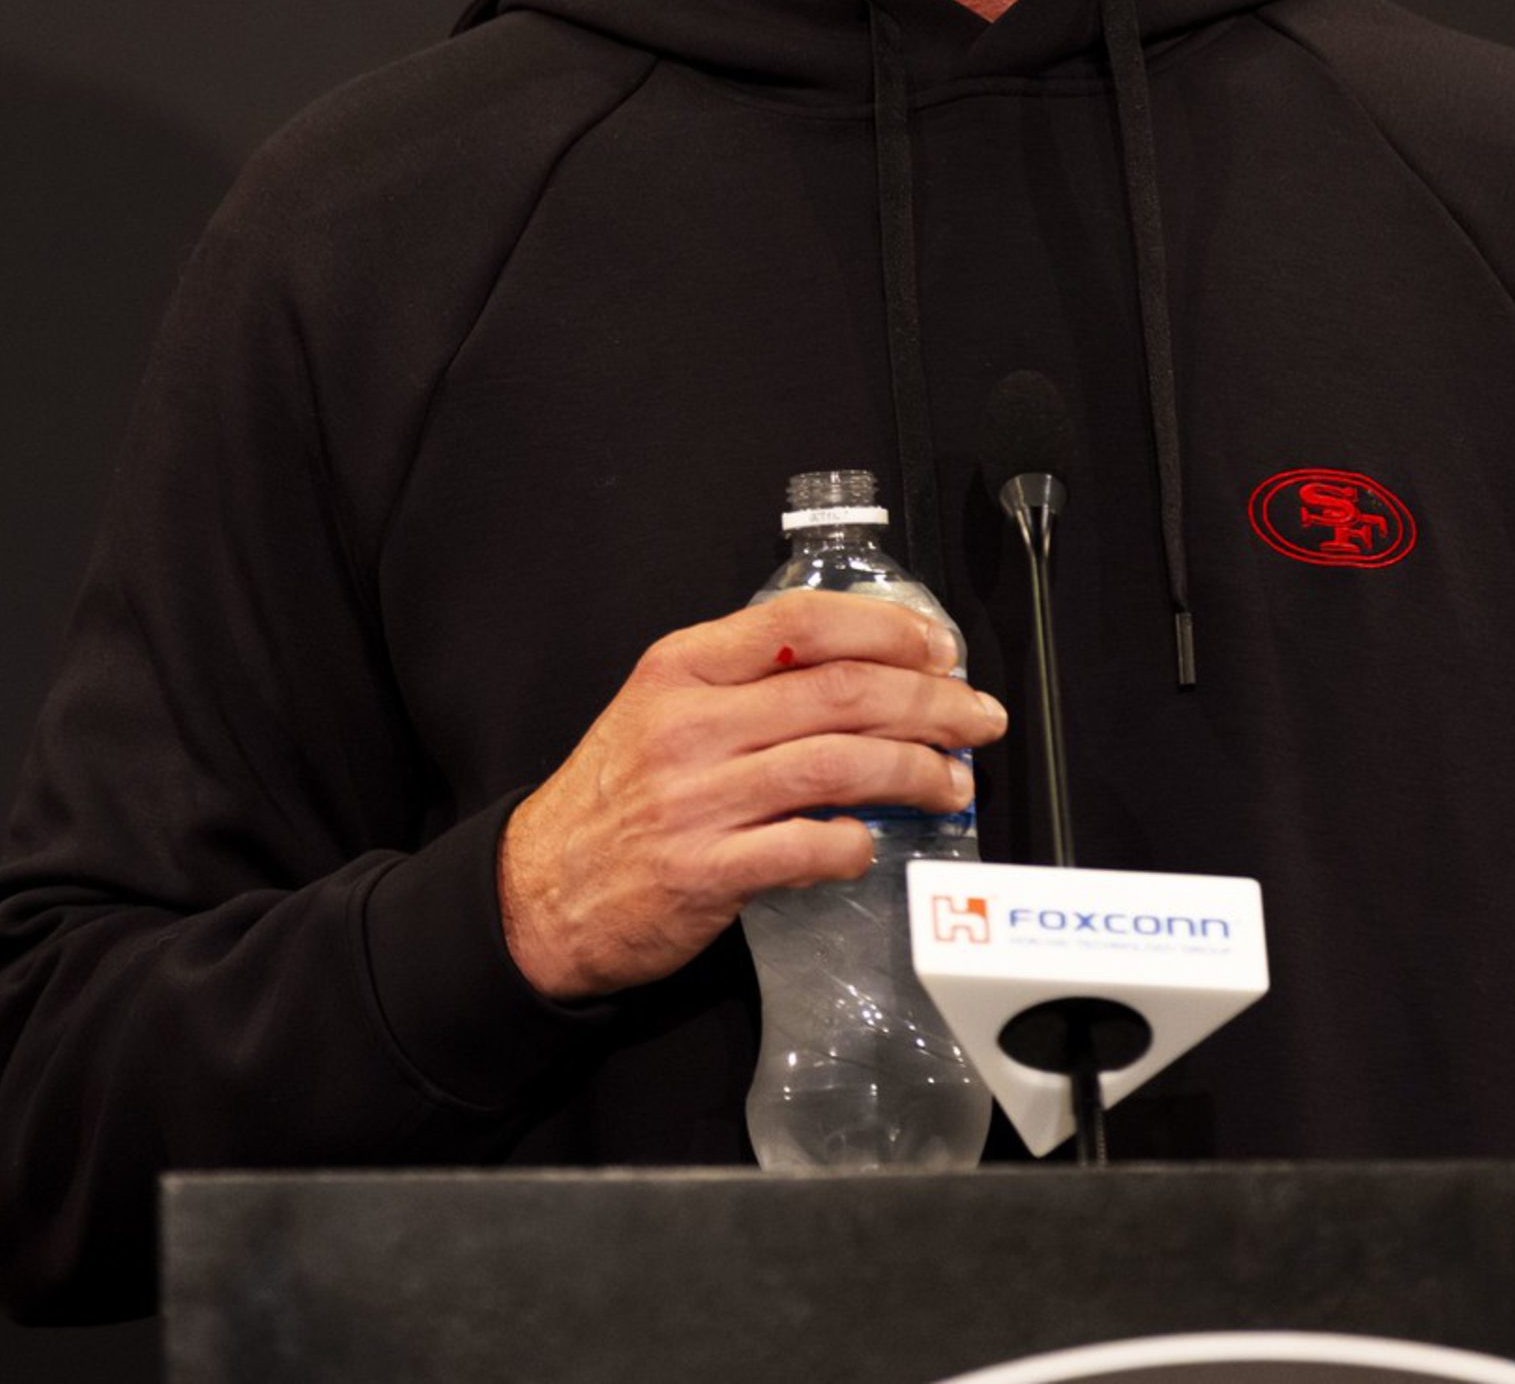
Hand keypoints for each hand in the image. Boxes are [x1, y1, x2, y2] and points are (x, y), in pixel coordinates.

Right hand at [497, 590, 1005, 1003]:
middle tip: (976, 718)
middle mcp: (690, 725)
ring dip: (915, 772)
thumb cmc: (613, 798)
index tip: (938, 650)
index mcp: (681, 668)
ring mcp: (697, 799)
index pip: (801, 624)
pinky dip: (855, 844)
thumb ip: (746, 685)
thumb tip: (860, 674)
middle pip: (842, 693)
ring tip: (952, 783)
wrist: (538, 890)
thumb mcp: (659, 708)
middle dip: (931, 703)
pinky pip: (808, 849)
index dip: (887, 630)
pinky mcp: (706, 872)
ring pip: (839, 765)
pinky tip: (871, 843)